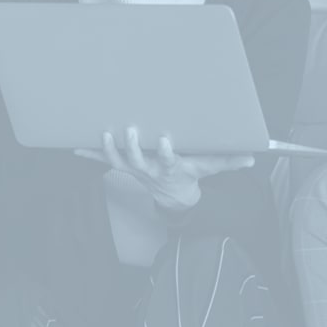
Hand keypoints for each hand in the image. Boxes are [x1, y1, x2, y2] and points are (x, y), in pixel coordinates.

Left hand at [75, 127, 254, 211]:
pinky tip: (75, 146)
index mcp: (170, 167)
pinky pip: (104, 161)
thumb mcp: (210, 168)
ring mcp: (135, 169)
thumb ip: (229, 161)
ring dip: (108, 148)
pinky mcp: (125, 166)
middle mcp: (150, 168)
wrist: (173, 195)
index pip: (169, 160)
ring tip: (104, 133)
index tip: (166, 140)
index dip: (166, 152)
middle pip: (137, 159)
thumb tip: (252, 158)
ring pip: (118, 160)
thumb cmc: (190, 174)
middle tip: (129, 131)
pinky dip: (90, 154)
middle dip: (131, 147)